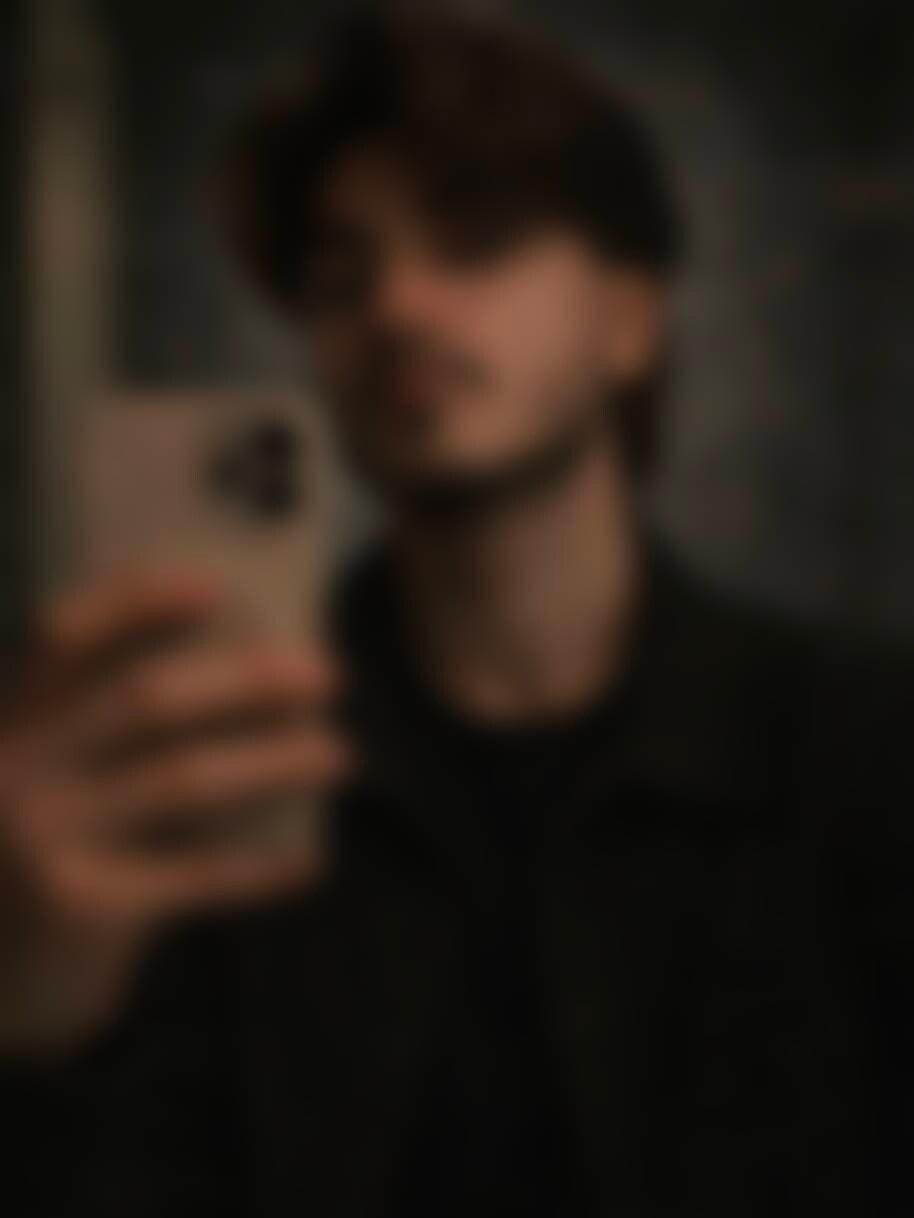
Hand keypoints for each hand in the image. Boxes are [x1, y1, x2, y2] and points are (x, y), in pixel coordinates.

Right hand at [0, 568, 350, 1057]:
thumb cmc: (31, 873)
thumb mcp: (40, 789)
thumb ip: (94, 742)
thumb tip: (242, 691)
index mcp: (9, 726)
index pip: (63, 638)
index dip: (135, 604)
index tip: (213, 590)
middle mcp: (17, 770)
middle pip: (146, 700)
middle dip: (246, 681)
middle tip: (326, 677)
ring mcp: (43, 838)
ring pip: (185, 779)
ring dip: (275, 762)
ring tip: (341, 755)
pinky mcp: (79, 907)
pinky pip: (195, 874)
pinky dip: (259, 868)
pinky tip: (308, 862)